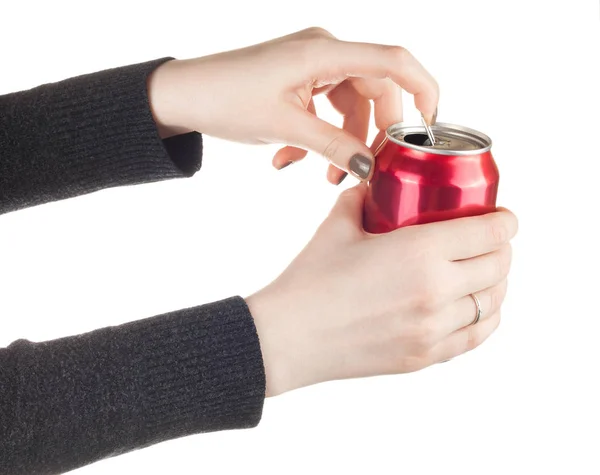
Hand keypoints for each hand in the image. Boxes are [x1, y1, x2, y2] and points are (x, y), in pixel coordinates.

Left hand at [148, 27, 438, 183]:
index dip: (423, 88)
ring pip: (348, 108)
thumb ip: (333, 145)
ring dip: (338, 144)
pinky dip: (315, 139)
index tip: (432, 125)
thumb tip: (370, 167)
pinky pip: (324, 111)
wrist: (183, 96)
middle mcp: (323, 52)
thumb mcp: (284, 126)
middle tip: (361, 170)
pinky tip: (287, 161)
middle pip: (374, 92)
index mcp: (323, 51)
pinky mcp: (299, 82)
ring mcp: (311, 67)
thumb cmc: (225, 99)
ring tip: (318, 176)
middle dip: (369, 136)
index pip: (393, 61)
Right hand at [246, 185, 517, 396]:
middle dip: (502, 247)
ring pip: (493, 302)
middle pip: (499, 266)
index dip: (505, 221)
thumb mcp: (337, 226)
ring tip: (484, 271)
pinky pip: (476, 336)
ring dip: (496, 282)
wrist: (287, 337)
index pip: (489, 233)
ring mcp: (433, 330)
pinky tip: (476, 306)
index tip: (504, 216)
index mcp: (419, 252)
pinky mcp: (425, 357)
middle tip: (490, 240)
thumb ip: (362, 198)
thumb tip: (375, 185)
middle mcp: (436, 292)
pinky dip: (486, 316)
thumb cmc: (309, 280)